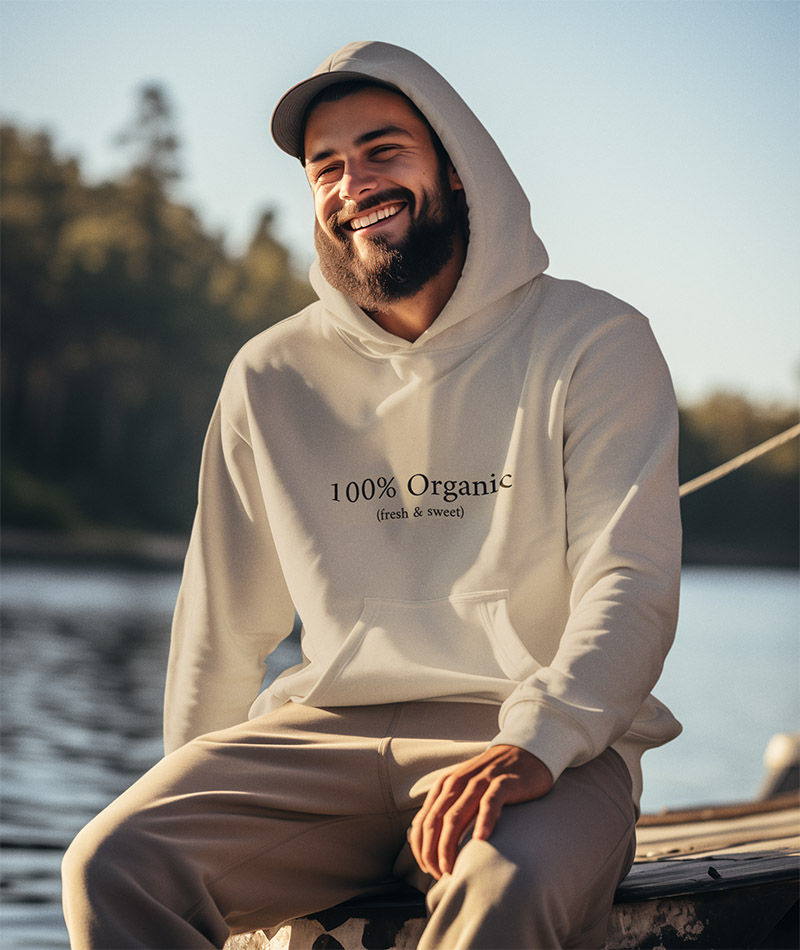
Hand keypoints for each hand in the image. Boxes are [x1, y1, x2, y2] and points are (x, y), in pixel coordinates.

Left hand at [408, 744, 552, 879]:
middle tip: (441, 875)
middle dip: (433, 852)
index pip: (423, 822)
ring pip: (455, 815)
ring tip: (452, 868)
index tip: (428, 870)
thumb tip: (431, 846)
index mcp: (445, 786)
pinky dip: (483, 822)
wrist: (523, 753)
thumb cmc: (492, 780)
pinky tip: (481, 840)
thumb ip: (448, 810)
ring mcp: (479, 781)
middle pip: (435, 821)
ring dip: (450, 844)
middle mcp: (457, 782)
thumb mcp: (464, 791)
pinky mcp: (502, 783)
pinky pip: (489, 803)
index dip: (421, 849)